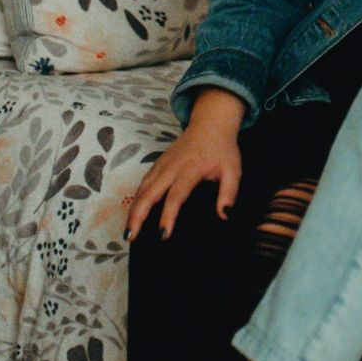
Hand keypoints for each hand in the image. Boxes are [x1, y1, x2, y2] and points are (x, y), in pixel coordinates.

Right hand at [124, 88, 245, 239]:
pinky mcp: (157, 164)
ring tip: (128, 231)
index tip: (162, 235)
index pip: (176, 196)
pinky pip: (143, 183)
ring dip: (133, 210)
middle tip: (131, 237)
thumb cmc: (222, 149)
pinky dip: (136, 199)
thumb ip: (229, 192)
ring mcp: (162, 165)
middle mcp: (171, 167)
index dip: (168, 216)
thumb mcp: (233, 169)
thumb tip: (225, 215)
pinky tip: (133, 213)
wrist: (210, 124)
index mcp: (190, 169)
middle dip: (138, 216)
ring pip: (142, 189)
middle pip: (150, 193)